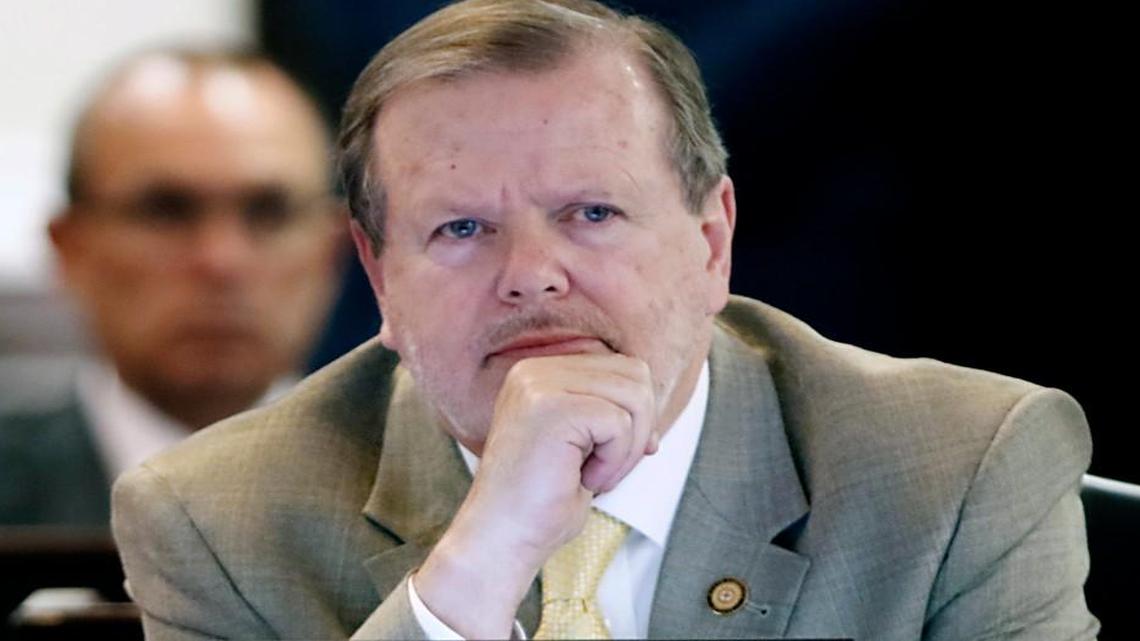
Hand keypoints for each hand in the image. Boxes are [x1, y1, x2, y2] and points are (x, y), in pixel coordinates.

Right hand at [413, 353, 657, 637]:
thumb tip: (653, 401)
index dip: (637, 414)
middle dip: (639, 428)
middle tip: (608, 470)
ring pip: (634, 396)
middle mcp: (535, 371)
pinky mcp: (551, 406)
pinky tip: (586, 480)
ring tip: (594, 476)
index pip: (621, 367)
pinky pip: (619, 422)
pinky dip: (615, 461)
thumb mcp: (582, 446)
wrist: (501, 540)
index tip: (622, 456)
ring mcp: (539, 385)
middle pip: (635, 374)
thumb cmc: (542, 503)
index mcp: (539, 374)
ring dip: (628, 448)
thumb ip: (609, 414)